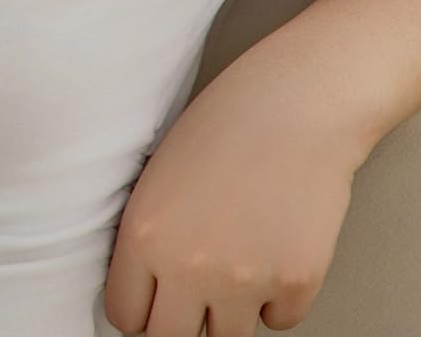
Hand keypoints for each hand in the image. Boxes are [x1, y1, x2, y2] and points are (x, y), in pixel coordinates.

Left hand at [102, 56, 363, 335]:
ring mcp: (245, 282)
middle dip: (177, 321)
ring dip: (227, 314)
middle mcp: (189, 267)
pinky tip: (272, 252)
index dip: (138, 309)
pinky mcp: (296, 284)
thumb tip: (148, 285)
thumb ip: (149, 236)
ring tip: (234, 265)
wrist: (293, 105)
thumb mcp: (157, 176)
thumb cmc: (222, 123)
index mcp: (144, 235)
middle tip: (189, 297)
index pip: (125, 316)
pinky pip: (278, 320)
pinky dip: (275, 300)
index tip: (149, 301)